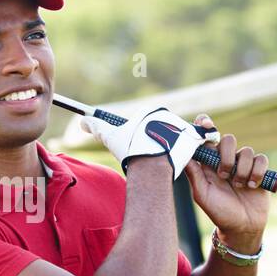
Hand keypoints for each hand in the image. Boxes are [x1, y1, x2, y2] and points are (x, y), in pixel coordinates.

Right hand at [80, 107, 210, 180]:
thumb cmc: (132, 149)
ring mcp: (182, 126)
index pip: (145, 125)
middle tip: (150, 157)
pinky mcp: (193, 138)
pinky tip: (179, 160)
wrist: (153, 162)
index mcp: (150, 113)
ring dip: (171, 148)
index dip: (140, 139)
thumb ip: (97, 127)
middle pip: (161, 131)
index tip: (138, 149)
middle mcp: (168, 116)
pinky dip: (186, 151)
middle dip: (156, 143)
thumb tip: (83, 121)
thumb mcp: (111, 137)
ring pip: (175, 138)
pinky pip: (191, 144)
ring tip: (163, 161)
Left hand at [182, 113, 270, 249]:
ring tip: (239, 186)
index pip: (206, 138)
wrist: (242, 227)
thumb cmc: (219, 212)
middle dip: (227, 156)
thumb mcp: (202, 195)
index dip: (205, 126)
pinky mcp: (259, 170)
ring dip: (242, 170)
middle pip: (228, 139)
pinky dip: (257, 172)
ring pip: (246, 150)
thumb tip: (183, 154)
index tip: (205, 124)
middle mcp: (226, 160)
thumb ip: (194, 174)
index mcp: (209, 164)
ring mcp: (243, 164)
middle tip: (224, 176)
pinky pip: (261, 159)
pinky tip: (252, 186)